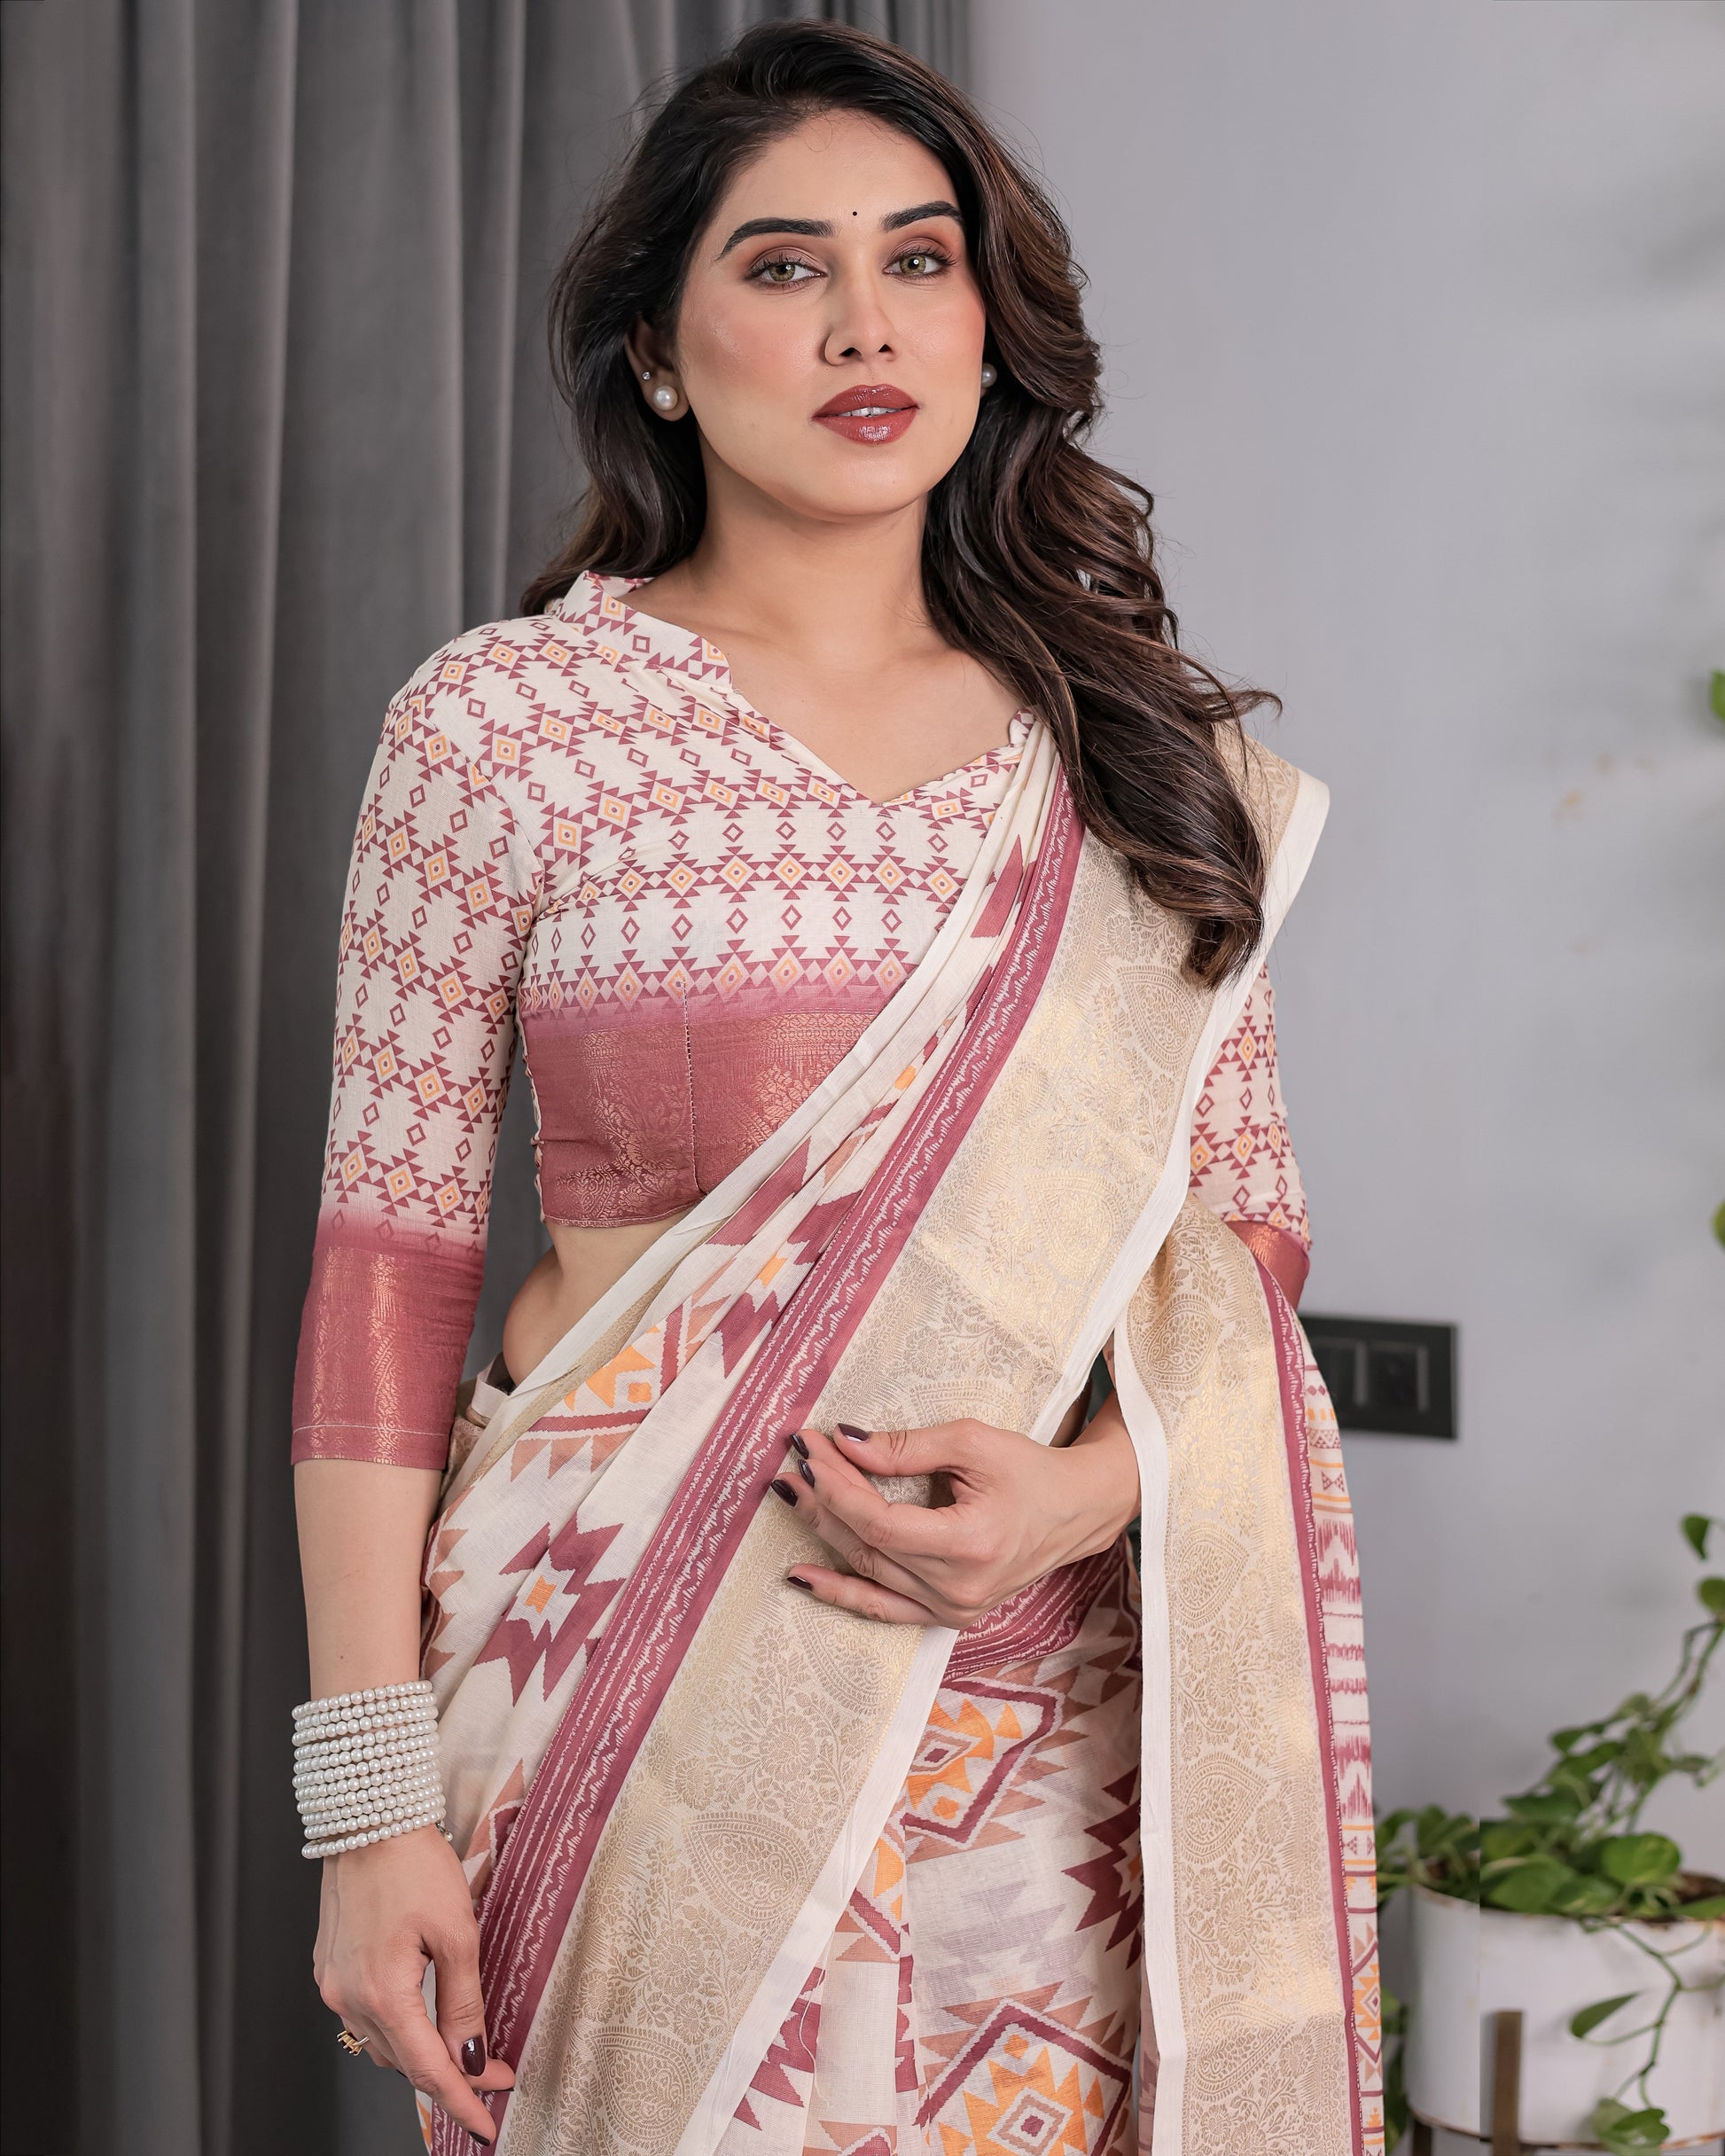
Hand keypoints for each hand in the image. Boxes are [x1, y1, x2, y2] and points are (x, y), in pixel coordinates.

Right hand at [314, 1825, 514, 2141]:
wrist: (368, 1818)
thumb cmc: (413, 1864)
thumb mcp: (457, 1932)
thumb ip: (463, 2001)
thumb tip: (470, 2057)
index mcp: (381, 1993)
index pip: (428, 2069)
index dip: (462, 2100)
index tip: (488, 2122)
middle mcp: (347, 1998)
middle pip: (403, 2060)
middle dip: (448, 2076)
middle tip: (491, 2076)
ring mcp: (332, 1984)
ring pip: (382, 2042)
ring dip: (420, 2053)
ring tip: (461, 2052)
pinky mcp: (329, 1967)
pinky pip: (365, 2015)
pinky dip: (396, 2027)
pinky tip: (421, 2019)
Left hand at [772, 1398, 1139, 1626]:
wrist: (1074, 1512)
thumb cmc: (1028, 1471)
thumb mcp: (971, 1442)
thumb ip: (904, 1447)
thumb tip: (845, 1442)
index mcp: (968, 1545)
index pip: (879, 1522)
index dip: (837, 1486)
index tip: (811, 1448)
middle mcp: (957, 1589)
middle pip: (867, 1545)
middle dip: (823, 1500)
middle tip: (794, 1462)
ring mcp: (951, 1609)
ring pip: (867, 1573)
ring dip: (824, 1532)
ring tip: (791, 1495)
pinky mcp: (947, 1615)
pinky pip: (883, 1608)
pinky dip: (841, 1591)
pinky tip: (802, 1575)